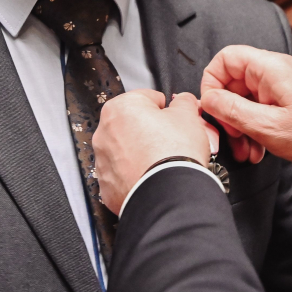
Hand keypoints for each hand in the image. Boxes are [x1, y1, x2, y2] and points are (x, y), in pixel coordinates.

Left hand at [95, 90, 220, 213]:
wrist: (169, 194)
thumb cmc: (175, 152)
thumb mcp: (188, 116)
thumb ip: (183, 102)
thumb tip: (183, 101)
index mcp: (120, 108)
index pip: (146, 98)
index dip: (165, 109)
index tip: (173, 119)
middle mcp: (104, 133)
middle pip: (132, 125)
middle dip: (150, 131)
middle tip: (170, 141)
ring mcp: (102, 161)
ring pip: (125, 151)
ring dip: (140, 153)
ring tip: (161, 162)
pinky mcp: (107, 186)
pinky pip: (122, 175)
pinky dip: (134, 175)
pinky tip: (151, 177)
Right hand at [199, 46, 291, 180]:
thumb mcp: (268, 126)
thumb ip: (232, 111)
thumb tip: (207, 100)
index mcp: (269, 68)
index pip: (225, 58)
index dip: (211, 83)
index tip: (212, 109)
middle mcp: (274, 71)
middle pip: (232, 82)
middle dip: (227, 113)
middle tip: (232, 137)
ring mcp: (280, 84)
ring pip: (244, 99)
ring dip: (241, 126)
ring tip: (247, 151)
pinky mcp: (286, 98)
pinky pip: (259, 108)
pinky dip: (254, 128)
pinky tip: (258, 149)